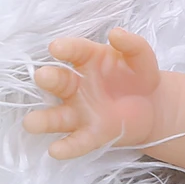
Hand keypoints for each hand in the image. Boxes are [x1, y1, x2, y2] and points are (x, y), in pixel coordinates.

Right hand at [23, 28, 163, 158]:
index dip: (66, 49)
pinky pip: (76, 142)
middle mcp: (76, 85)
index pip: (74, 52)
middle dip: (49, 79)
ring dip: (43, 120)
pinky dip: (66, 147)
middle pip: (58, 82)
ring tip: (31, 122)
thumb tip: (115, 33)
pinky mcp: (90, 134)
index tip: (56, 48)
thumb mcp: (142, 57)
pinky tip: (56, 150)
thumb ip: (132, 44)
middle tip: (43, 76)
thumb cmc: (140, 75)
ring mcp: (79, 111)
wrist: (153, 105)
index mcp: (88, 61)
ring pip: (56, 116)